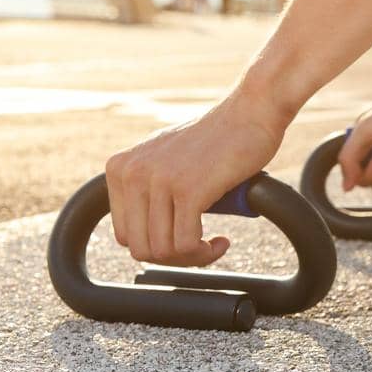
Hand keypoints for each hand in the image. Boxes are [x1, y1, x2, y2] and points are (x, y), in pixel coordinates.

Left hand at [104, 88, 289, 266]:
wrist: (250, 113)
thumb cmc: (217, 141)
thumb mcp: (165, 161)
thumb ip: (146, 189)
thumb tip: (144, 235)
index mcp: (120, 168)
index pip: (124, 234)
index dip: (157, 247)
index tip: (184, 241)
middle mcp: (132, 173)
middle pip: (141, 248)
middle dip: (175, 258)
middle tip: (201, 249)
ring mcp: (159, 180)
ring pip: (164, 251)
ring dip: (194, 258)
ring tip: (214, 245)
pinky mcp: (187, 190)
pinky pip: (187, 244)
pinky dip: (206, 253)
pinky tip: (223, 242)